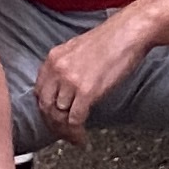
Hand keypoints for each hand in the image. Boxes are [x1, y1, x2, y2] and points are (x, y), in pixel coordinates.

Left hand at [32, 7, 149, 143]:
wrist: (129, 32)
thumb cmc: (111, 38)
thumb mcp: (77, 49)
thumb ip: (65, 67)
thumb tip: (63, 89)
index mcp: (53, 58)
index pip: (39, 91)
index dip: (46, 109)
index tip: (54, 118)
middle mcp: (58, 69)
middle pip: (46, 106)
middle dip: (54, 124)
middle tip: (64, 133)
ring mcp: (71, 80)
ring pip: (59, 115)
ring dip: (66, 130)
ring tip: (76, 135)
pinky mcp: (86, 91)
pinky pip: (74, 120)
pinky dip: (77, 132)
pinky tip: (83, 137)